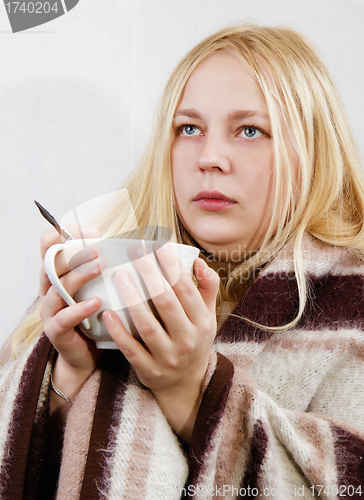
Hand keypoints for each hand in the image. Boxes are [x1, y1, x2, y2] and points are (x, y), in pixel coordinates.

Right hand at [39, 225, 102, 401]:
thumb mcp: (98, 286)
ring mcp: (50, 310)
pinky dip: (79, 309)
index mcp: (57, 273)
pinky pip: (63, 318)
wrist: (85, 354)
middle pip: (51, 262)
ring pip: (56, 287)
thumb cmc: (95, 314)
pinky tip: (96, 303)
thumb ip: (105, 266)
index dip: (67, 233)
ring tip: (100, 266)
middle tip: (98, 247)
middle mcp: (48, 288)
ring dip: (79, 274)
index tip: (92, 231)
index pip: (51, 244)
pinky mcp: (55, 330)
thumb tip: (136, 243)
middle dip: (74, 251)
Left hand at [102, 241, 219, 440]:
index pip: (186, 289)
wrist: (187, 383)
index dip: (171, 266)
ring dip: (132, 299)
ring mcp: (168, 357)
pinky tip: (108, 313)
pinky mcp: (149, 370)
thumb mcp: (207, 315)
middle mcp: (187, 340)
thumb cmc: (194, 340)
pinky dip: (119, 332)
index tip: (157, 245)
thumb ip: (207, 287)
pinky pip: (131, 349)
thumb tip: (198, 262)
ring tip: (119, 276)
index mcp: (202, 323)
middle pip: (166, 302)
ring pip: (147, 325)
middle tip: (134, 251)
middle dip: (149, 274)